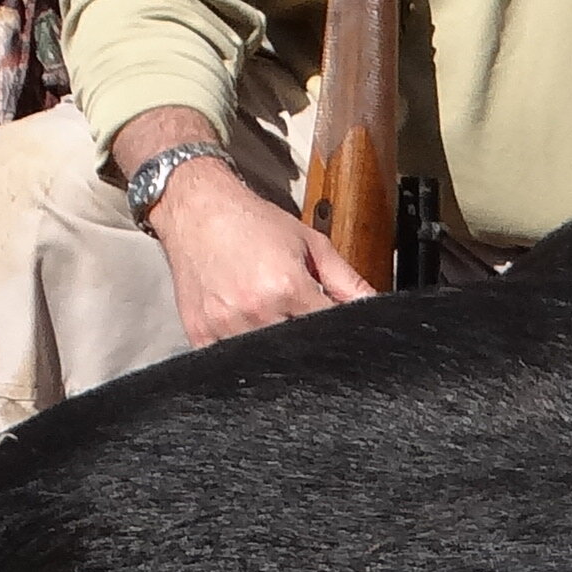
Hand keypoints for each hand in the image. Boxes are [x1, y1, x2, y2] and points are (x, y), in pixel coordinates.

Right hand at [109, 114, 371, 343]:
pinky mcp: (200, 334)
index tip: (339, 334)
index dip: (337, 335)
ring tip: (272, 322)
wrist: (196, 209)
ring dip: (275, 351)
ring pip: (265, 361)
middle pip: (298, 351)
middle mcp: (255, 310)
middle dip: (308, 344)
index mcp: (286, 286)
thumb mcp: (310, 243)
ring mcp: (224, 326)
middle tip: (303, 327)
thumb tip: (375, 306)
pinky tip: (247, 331)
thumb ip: (346, 280)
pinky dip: (242, 354)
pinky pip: (228, 362)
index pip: (327, 330)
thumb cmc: (253, 222)